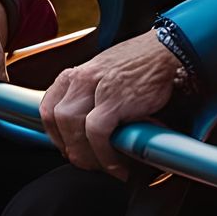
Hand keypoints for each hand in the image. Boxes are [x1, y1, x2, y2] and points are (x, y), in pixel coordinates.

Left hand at [38, 31, 178, 176]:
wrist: (166, 51)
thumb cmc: (141, 63)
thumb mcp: (106, 73)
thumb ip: (91, 94)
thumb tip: (87, 125)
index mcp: (77, 74)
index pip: (49, 108)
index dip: (55, 134)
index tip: (67, 146)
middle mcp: (82, 78)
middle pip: (57, 119)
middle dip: (69, 146)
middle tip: (85, 161)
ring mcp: (97, 88)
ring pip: (72, 128)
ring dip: (85, 153)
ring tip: (102, 164)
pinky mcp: (114, 100)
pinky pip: (97, 133)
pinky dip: (104, 153)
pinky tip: (117, 164)